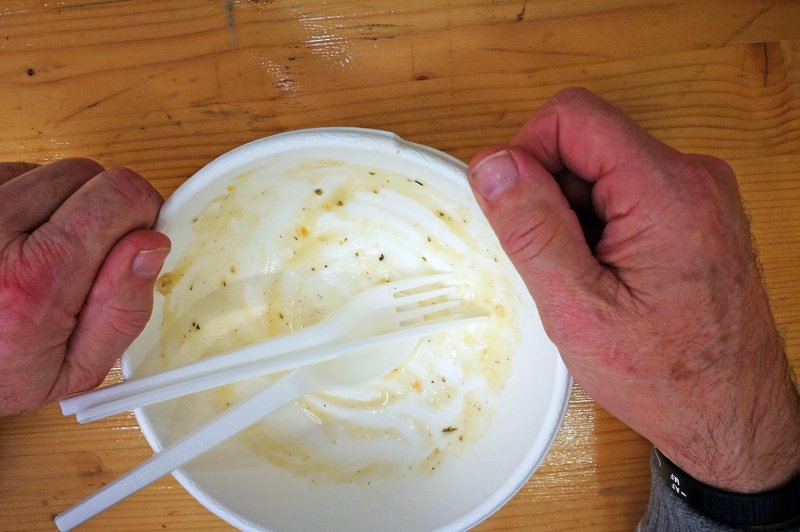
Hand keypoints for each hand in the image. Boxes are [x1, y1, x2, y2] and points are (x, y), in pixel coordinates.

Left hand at [0, 159, 169, 415]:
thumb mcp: (76, 368)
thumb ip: (124, 309)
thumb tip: (151, 244)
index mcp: (35, 280)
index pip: (118, 195)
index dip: (140, 212)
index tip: (136, 240)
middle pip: (87, 174)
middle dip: (101, 209)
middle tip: (85, 257)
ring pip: (50, 171)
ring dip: (60, 204)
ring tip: (44, 255)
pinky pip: (15, 175)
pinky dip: (27, 203)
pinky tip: (18, 243)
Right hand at [468, 88, 799, 492]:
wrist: (732, 415)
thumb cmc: (666, 376)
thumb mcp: (578, 308)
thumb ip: (532, 229)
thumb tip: (492, 164)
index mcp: (666, 190)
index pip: (572, 116)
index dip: (526, 152)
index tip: (516, 212)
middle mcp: (692, 176)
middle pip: (587, 141)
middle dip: (551, 194)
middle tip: (557, 265)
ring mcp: (698, 193)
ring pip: (602, 169)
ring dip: (574, 215)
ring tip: (587, 279)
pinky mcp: (695, 211)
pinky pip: (625, 192)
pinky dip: (599, 226)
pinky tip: (607, 276)